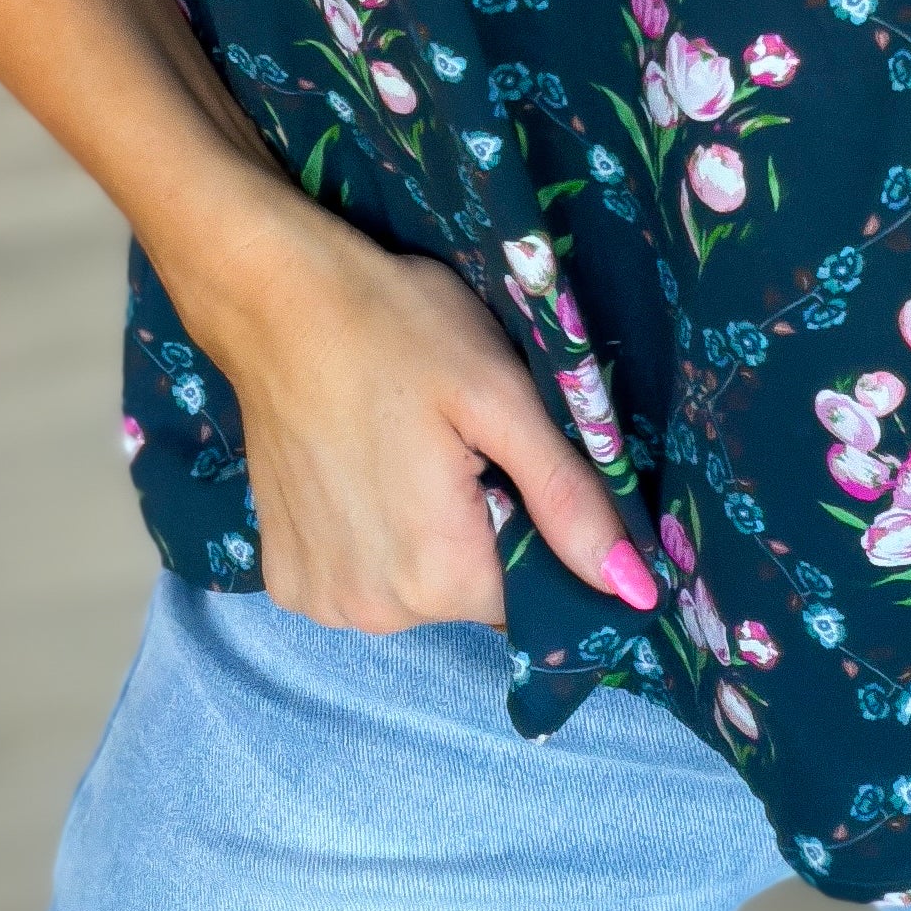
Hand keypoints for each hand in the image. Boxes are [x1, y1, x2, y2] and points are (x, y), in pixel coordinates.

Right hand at [175, 194, 644, 628]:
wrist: (275, 298)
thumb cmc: (395, 329)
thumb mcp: (500, 396)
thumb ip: (570, 497)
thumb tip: (635, 588)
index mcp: (439, 574)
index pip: (533, 593)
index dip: (540, 527)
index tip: (514, 462)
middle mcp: (376, 612)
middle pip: (474, 591)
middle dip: (485, 524)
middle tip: (458, 441)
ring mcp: (323, 599)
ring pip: (419, 586)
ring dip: (429, 532)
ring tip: (406, 447)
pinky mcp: (286, 577)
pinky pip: (363, 577)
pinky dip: (374, 535)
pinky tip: (361, 468)